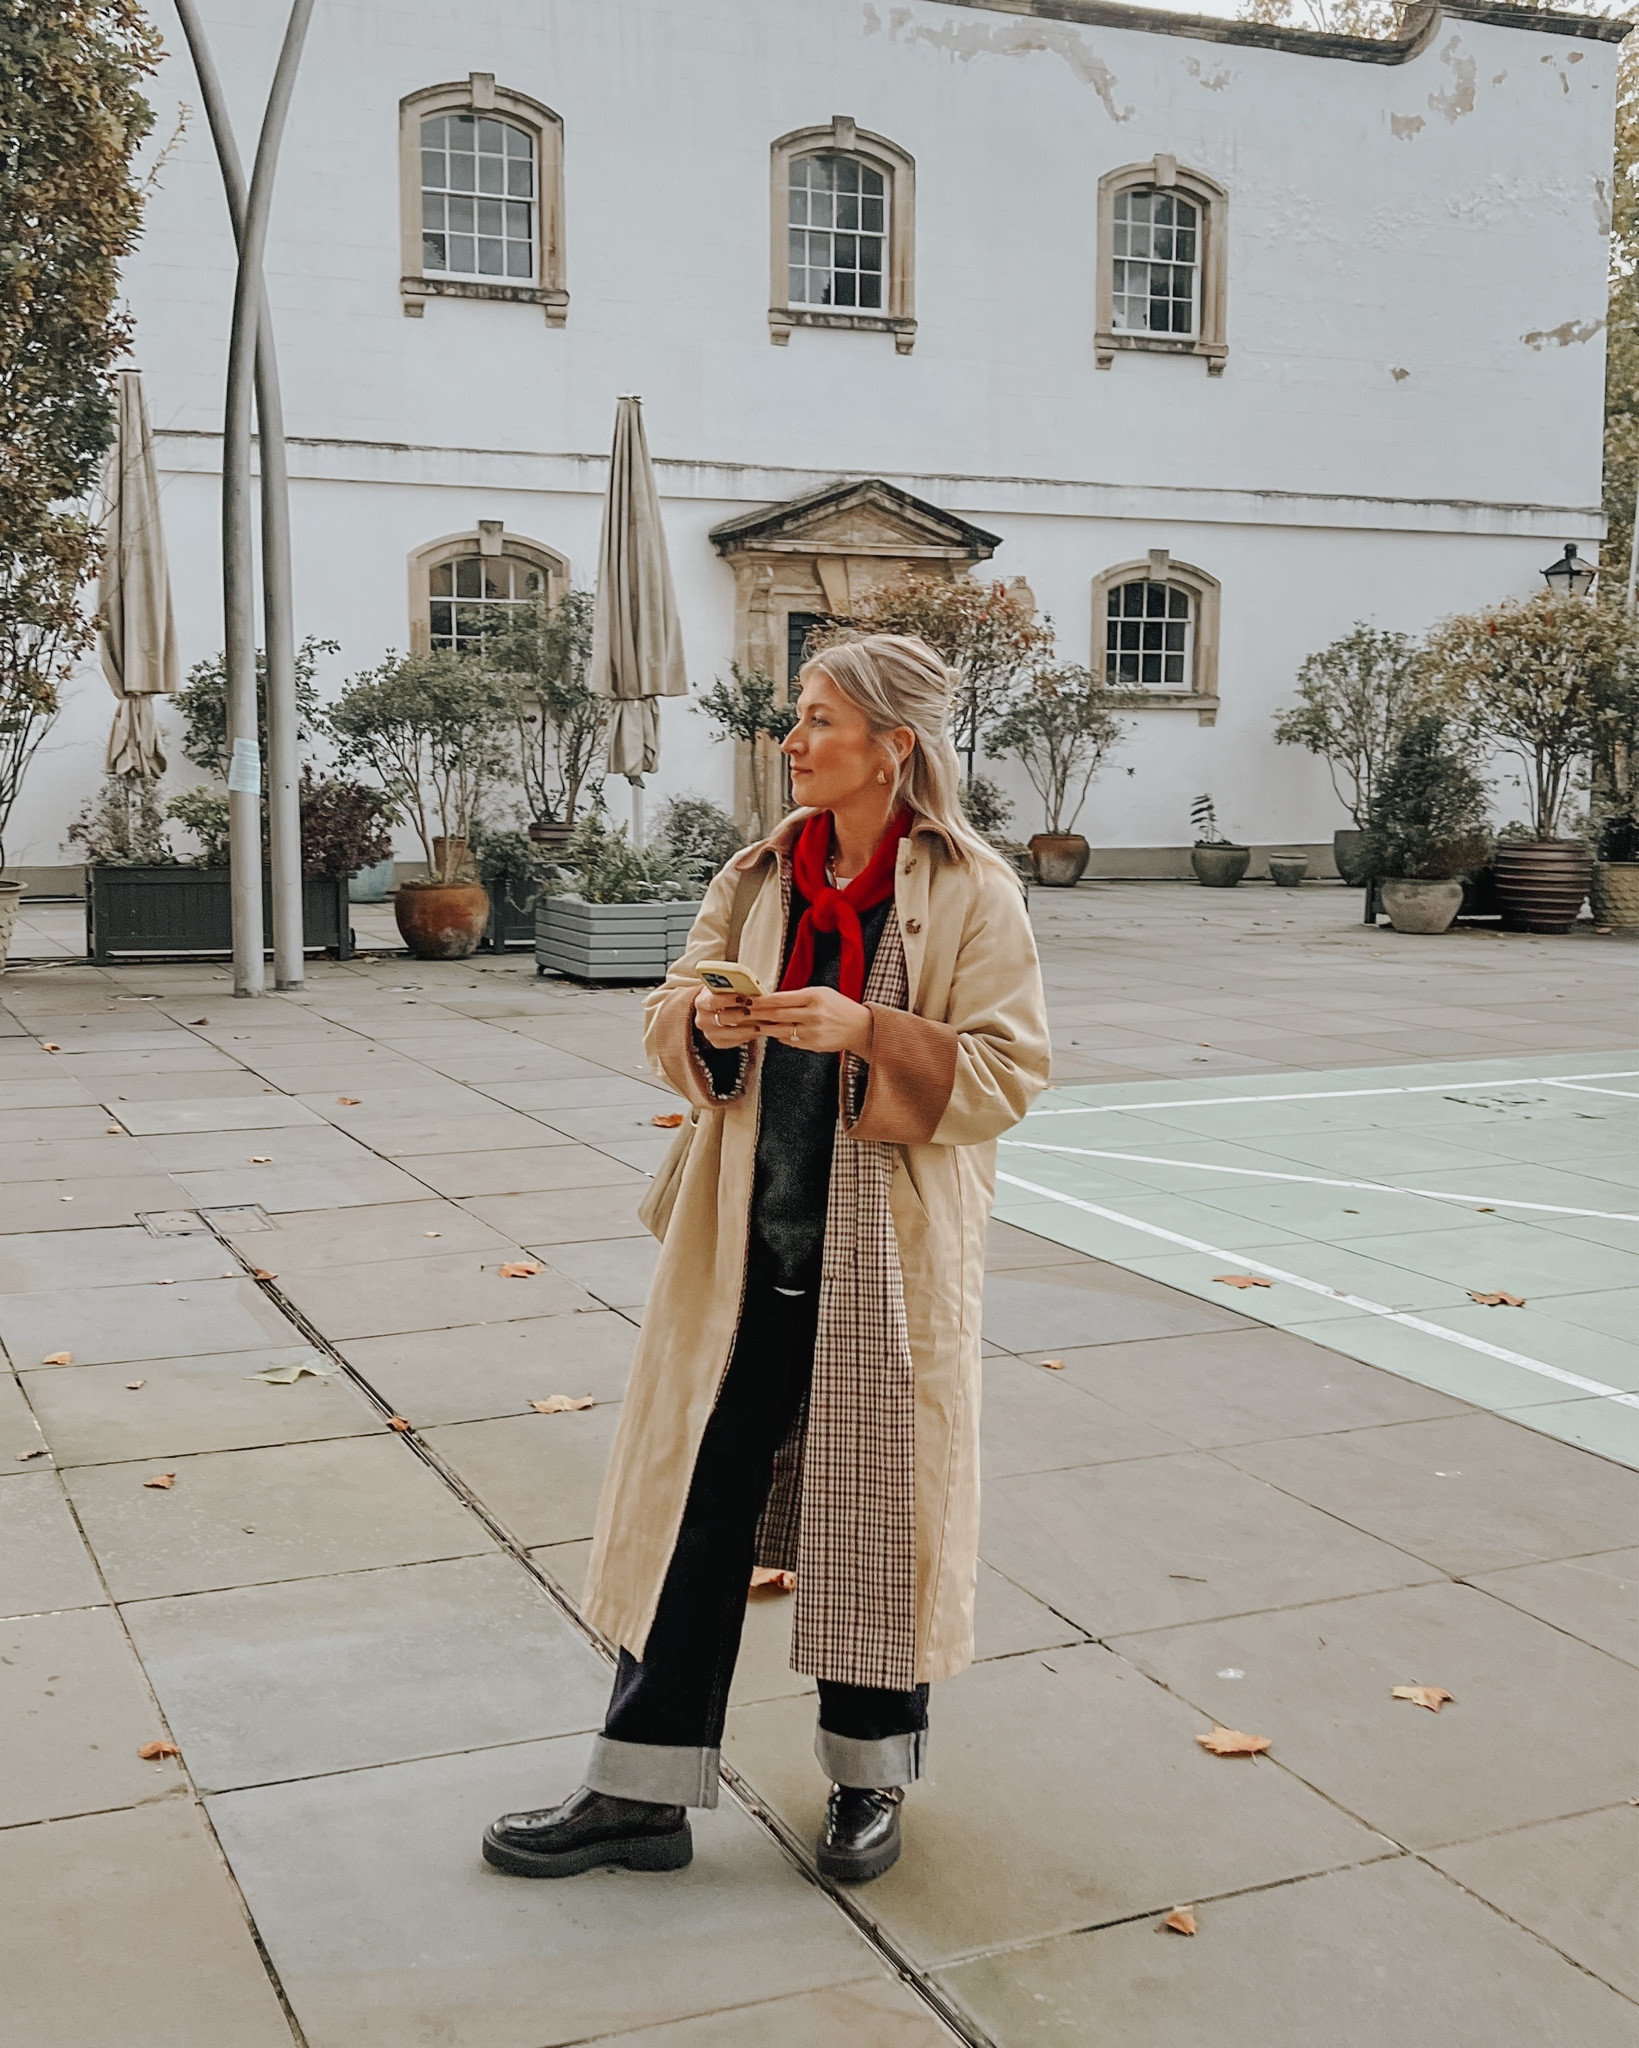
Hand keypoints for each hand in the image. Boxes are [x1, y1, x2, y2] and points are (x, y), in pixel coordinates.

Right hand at [693, 981, 759, 1050]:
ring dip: (747, 1028)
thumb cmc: (723, 993)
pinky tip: (756, 1031)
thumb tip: (751, 989)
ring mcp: (709, 1033)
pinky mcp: (717, 1042)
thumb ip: (733, 987)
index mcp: (701, 1002)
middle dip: (741, 1015)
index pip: (713, 1001)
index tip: (745, 997)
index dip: (729, 999)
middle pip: (723, 1018)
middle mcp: (702, 1019)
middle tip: (757, 1011)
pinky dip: (746, 1036)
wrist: (714, 1007)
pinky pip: (733, 1042)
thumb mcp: (725, 986)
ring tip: (760, 1023)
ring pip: (730, 1033)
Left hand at [749, 987, 873, 1056]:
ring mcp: (813, 1032)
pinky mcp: (813, 1045)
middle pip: (777, 1015)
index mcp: (814, 997)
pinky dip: (780, 1037)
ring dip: (765, 1028)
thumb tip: (773, 1000)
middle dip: (757, 1014)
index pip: (781, 998)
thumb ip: (798, 996)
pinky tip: (774, 1033)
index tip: (749, 1000)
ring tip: (754, 1024)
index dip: (762, 1000)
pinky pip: (790, 1041)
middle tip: (744, 1013)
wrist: (860, 1027)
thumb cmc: (840, 1007)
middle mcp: (813, 1014)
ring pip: (780, 1030)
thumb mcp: (821, 993)